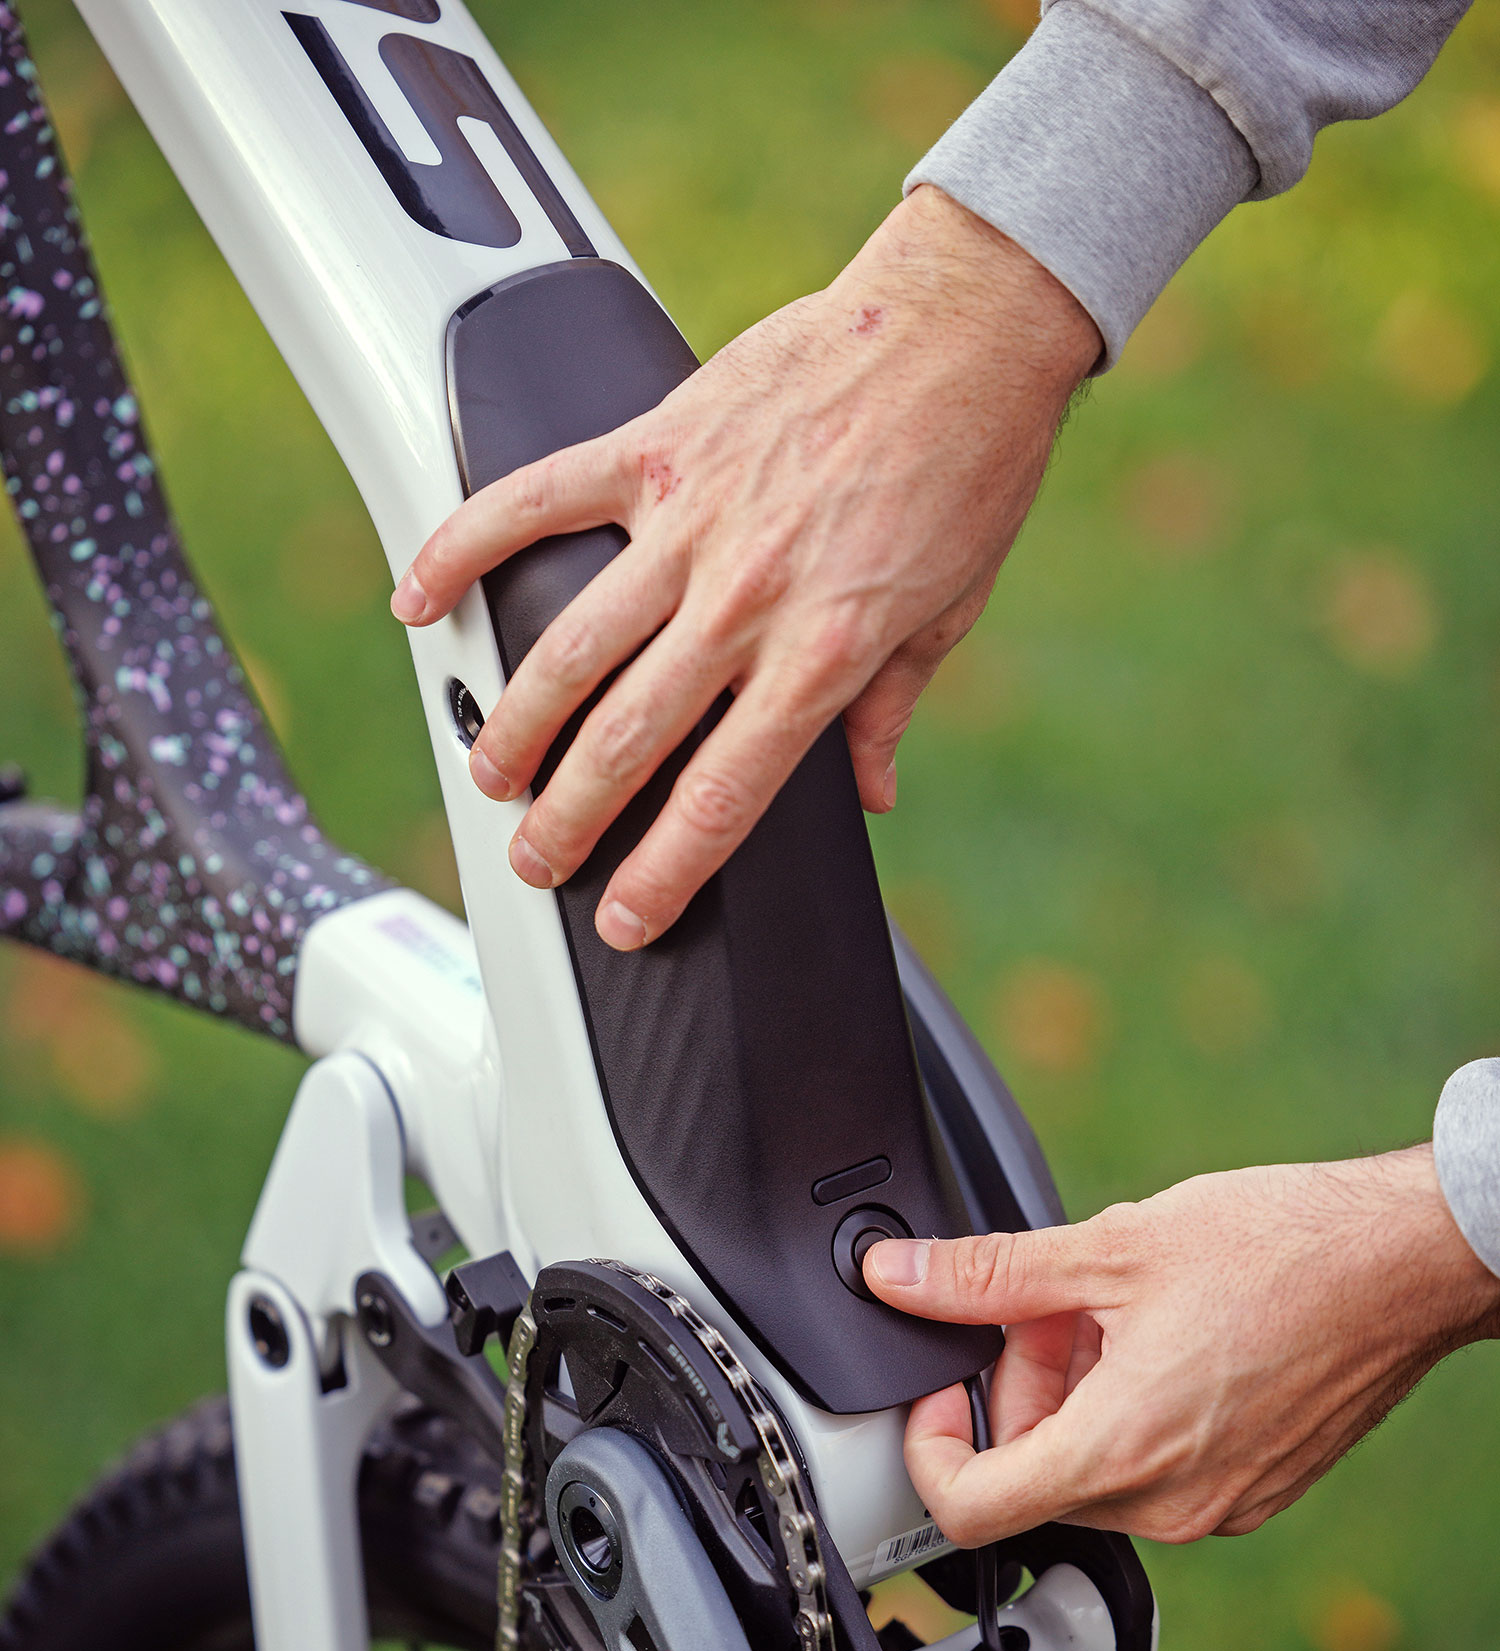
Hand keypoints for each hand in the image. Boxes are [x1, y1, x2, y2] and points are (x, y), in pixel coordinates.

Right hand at [392, 185, 1099, 949]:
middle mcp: (745, 598)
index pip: (722, 799)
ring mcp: (689, 522)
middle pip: (626, 742)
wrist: (965, 326)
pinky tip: (419, 597)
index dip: (663, 875)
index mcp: (822, 654)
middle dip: (566, 822)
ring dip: (513, 724)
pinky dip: (465, 547)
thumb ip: (889, 712)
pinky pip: (536, 501)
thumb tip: (869, 793)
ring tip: (490, 773)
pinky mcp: (654, 445)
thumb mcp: (947, 616)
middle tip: (534, 862)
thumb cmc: (968, 463)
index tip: (627, 919)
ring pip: (568, 648)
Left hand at [864, 1147, 1499, 1545]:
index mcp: (1126, 1449)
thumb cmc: (1284, 1248)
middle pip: (1034, 1480)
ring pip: (1094, 1474)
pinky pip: (1155, 1473)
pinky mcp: (1254, 1491)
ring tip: (1114, 1312)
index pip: (972, 1509)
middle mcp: (1174, 1502)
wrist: (1409, 1262)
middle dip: (1019, 1394)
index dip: (928, 1448)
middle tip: (1049, 1312)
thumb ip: (985, 1274)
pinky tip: (1164, 1339)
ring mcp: (1220, 1505)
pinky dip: (1131, 1416)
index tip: (939, 1388)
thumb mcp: (1110, 1246)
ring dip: (1076, 1400)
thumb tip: (897, 1277)